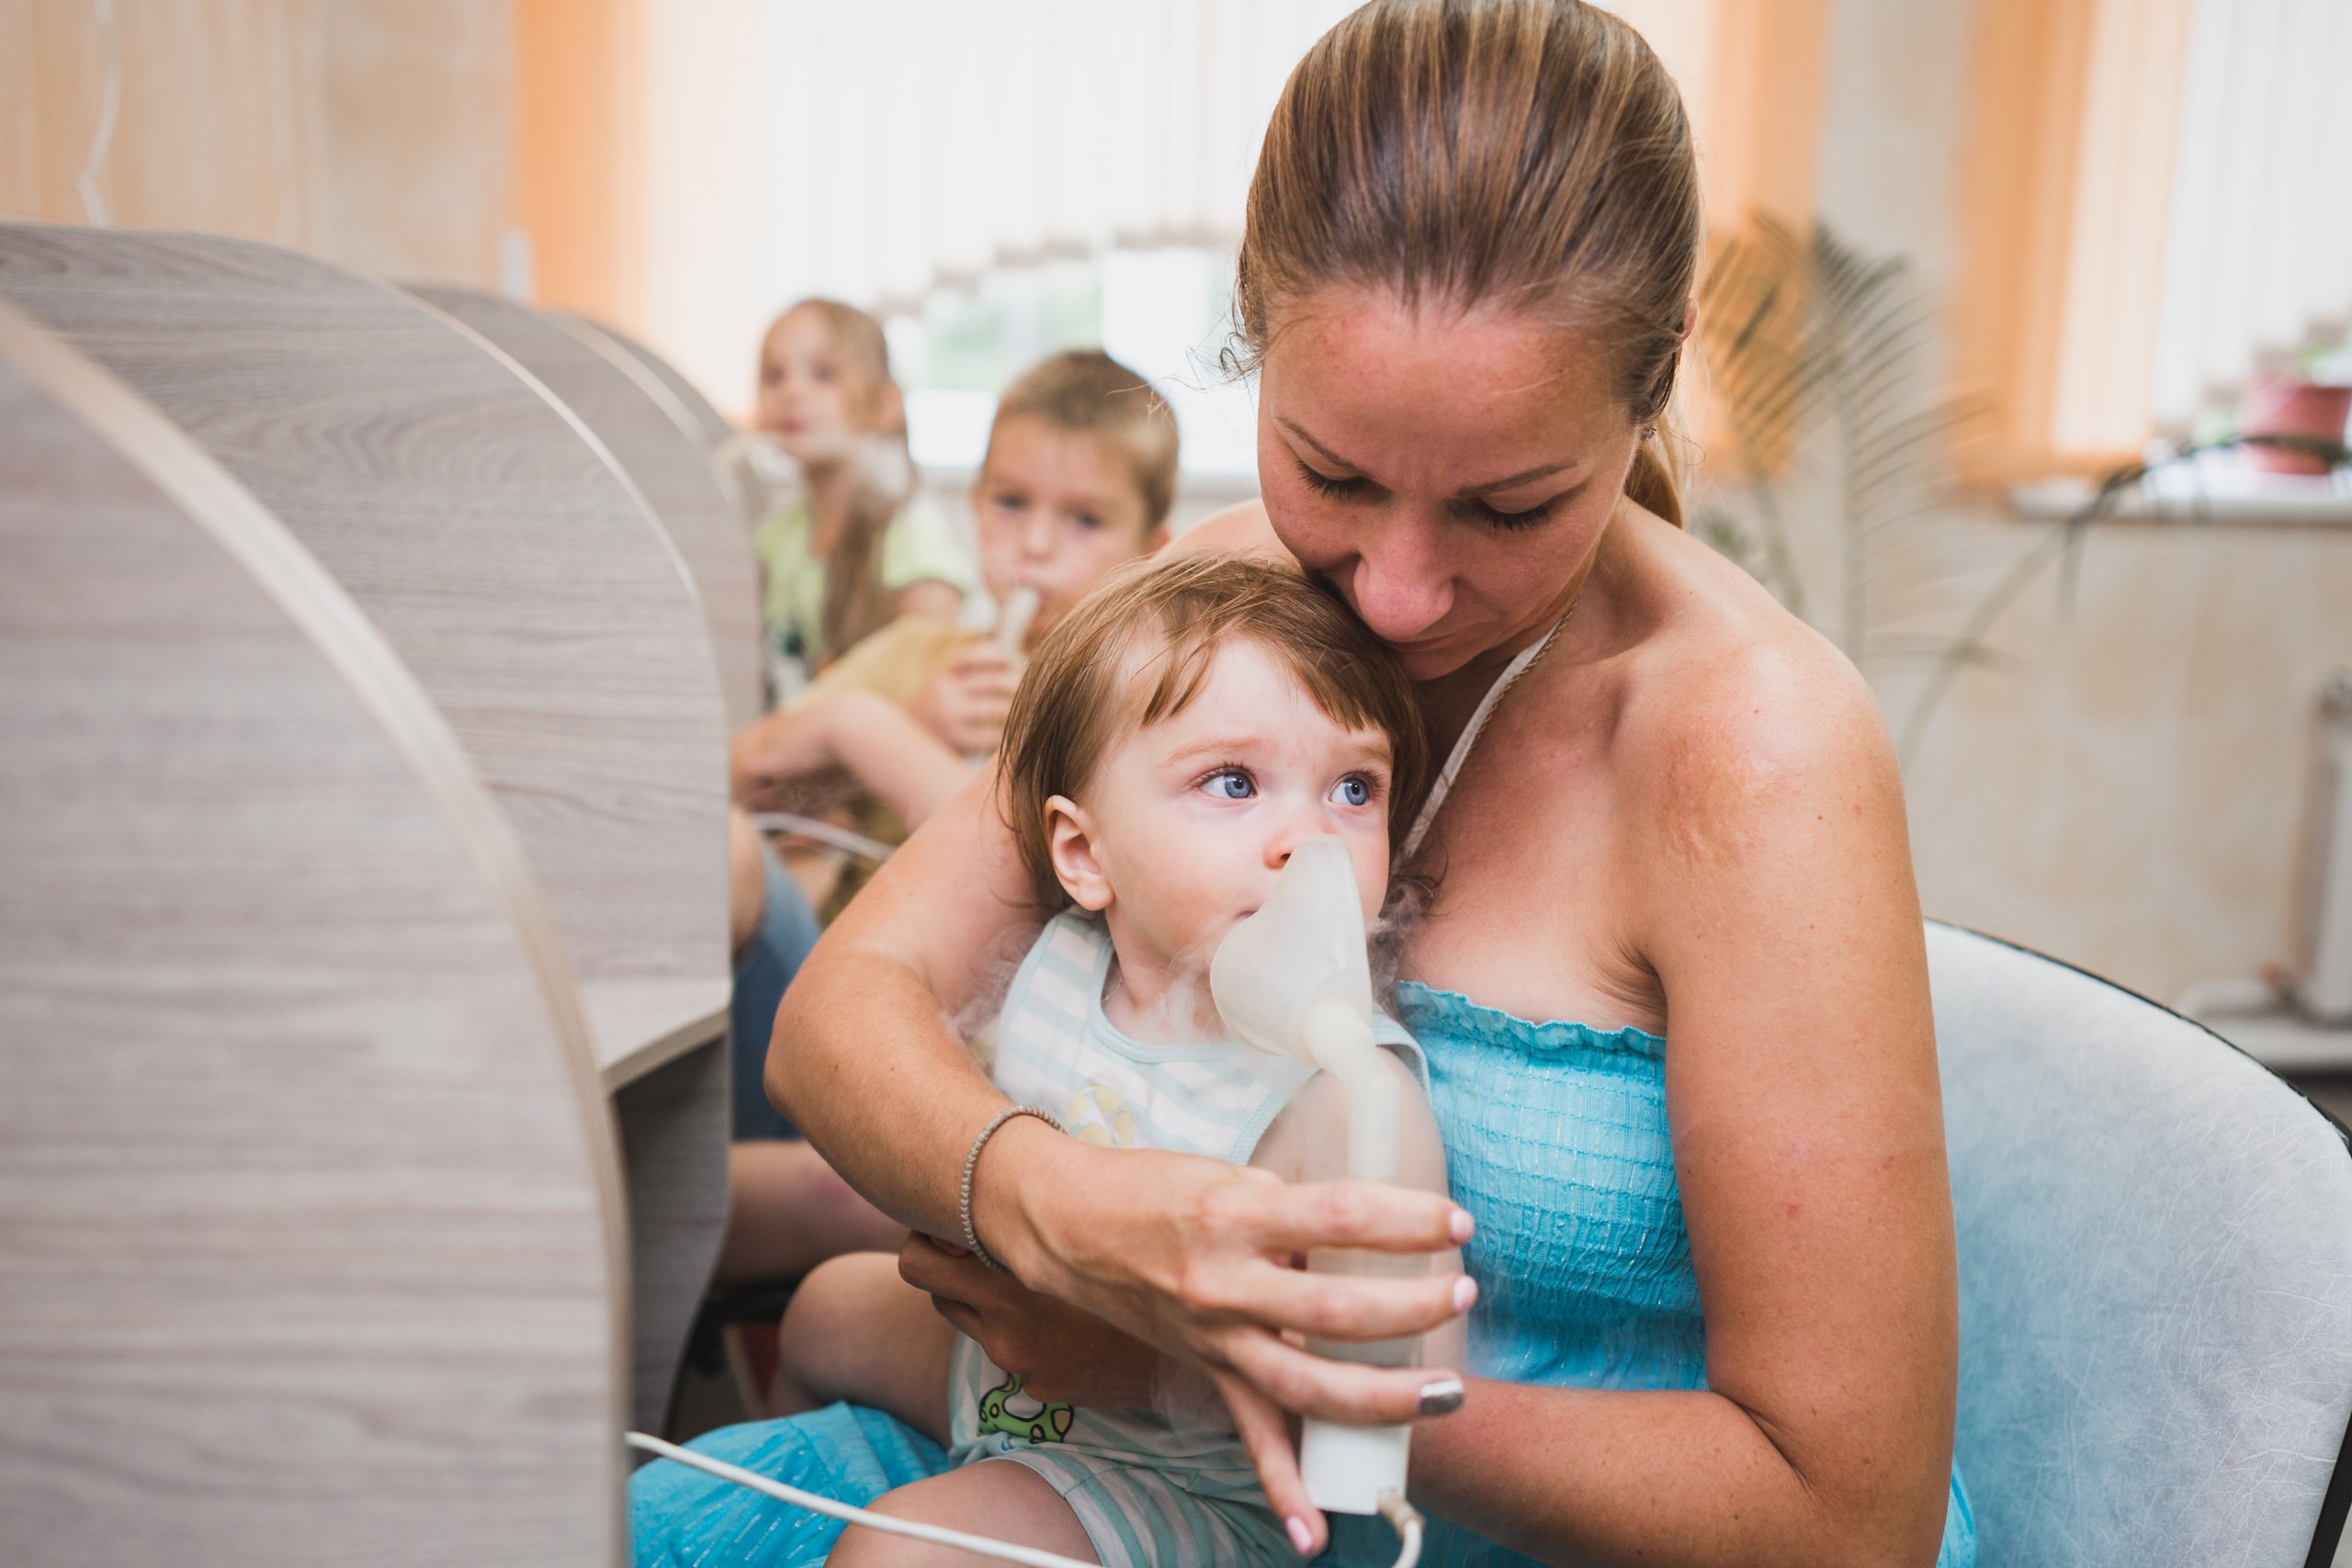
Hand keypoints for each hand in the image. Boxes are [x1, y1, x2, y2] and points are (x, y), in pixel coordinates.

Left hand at [899, 1234, 1163, 1405]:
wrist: (1186, 1356)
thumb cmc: (1142, 1272)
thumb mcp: (1085, 1234)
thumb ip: (1035, 1216)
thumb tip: (1002, 1181)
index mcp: (1008, 1286)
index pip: (918, 1263)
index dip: (926, 1240)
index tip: (950, 1226)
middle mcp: (1002, 1330)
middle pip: (936, 1293)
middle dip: (952, 1269)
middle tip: (984, 1246)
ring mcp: (1018, 1364)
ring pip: (972, 1323)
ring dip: (986, 1301)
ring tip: (1031, 1278)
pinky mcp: (1038, 1389)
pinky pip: (1012, 1351)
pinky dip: (1025, 1332)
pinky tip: (1065, 1317)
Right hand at [907, 644, 1021, 753]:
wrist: (901, 741)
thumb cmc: (932, 709)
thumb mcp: (940, 683)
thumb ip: (966, 672)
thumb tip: (1009, 662)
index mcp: (942, 673)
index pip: (973, 655)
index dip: (996, 656)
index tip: (1009, 661)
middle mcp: (946, 691)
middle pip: (992, 682)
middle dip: (1013, 684)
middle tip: (1024, 690)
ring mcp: (951, 716)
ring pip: (995, 708)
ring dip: (1014, 709)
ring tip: (1022, 712)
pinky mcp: (956, 740)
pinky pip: (991, 735)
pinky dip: (1004, 734)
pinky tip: (1009, 734)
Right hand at [975, 1128, 1475, 1552]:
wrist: (1066, 1226)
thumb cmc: (1149, 1191)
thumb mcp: (1225, 1177)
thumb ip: (1292, 1211)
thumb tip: (1360, 1237)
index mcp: (1234, 1217)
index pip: (1342, 1217)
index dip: (1407, 1219)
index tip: (1455, 1221)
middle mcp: (1225, 1284)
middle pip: (1337, 1310)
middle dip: (1413, 1308)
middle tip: (1460, 1295)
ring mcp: (1216, 1339)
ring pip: (1309, 1384)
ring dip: (1384, 1397)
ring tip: (1445, 1395)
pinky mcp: (1207, 1373)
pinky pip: (1250, 1439)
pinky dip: (1282, 1491)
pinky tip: (1314, 1535)